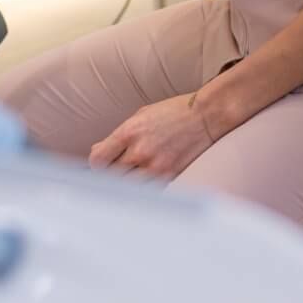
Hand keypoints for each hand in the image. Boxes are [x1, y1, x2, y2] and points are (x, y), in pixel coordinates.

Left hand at [88, 93, 215, 179]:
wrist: (206, 115)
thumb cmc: (173, 113)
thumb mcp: (141, 115)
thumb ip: (118, 135)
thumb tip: (97, 152)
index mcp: (129, 132)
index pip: (98, 160)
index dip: (96, 165)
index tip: (100, 164)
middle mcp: (139, 151)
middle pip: (110, 176)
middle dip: (110, 174)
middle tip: (115, 171)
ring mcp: (155, 166)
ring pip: (127, 187)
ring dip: (126, 183)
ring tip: (132, 175)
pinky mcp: (169, 176)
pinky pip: (147, 189)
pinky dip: (143, 187)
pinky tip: (146, 180)